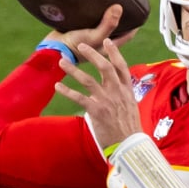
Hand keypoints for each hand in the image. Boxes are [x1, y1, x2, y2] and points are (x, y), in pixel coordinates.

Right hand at [52, 3, 136, 51]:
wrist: (52, 49)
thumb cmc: (74, 47)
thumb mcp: (94, 37)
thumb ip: (107, 25)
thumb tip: (119, 8)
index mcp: (108, 47)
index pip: (127, 35)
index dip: (134, 25)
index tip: (139, 12)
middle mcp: (101, 43)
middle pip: (117, 31)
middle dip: (122, 20)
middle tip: (124, 4)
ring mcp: (91, 40)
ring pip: (104, 27)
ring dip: (107, 18)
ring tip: (109, 3)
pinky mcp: (80, 33)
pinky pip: (91, 23)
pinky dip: (94, 16)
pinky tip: (92, 6)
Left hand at [52, 6, 141, 149]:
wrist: (129, 145)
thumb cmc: (130, 130)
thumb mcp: (131, 109)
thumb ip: (122, 98)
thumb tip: (115, 94)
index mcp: (126, 91)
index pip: (121, 67)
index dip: (114, 52)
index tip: (107, 42)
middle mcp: (117, 92)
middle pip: (104, 67)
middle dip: (92, 54)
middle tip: (81, 46)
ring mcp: (106, 100)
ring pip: (88, 79)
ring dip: (73, 69)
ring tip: (62, 62)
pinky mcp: (96, 111)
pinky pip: (79, 98)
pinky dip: (67, 91)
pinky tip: (57, 86)